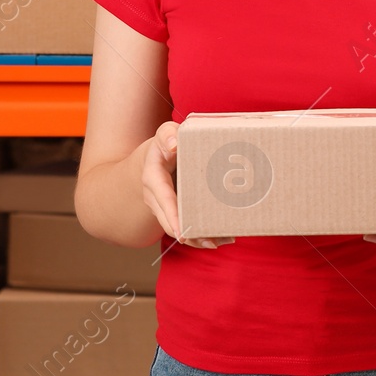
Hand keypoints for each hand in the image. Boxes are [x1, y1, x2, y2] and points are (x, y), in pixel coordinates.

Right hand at [141, 121, 233, 249]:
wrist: (155, 157)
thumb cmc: (166, 143)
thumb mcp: (164, 133)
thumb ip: (168, 135)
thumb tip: (175, 144)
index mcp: (153, 178)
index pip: (163, 199)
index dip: (173, 216)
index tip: (182, 233)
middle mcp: (156, 197)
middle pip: (171, 222)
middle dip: (190, 235)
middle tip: (212, 242)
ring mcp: (165, 208)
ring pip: (179, 229)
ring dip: (199, 239)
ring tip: (223, 241)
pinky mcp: (176, 212)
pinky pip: (186, 227)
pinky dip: (202, 235)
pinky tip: (222, 237)